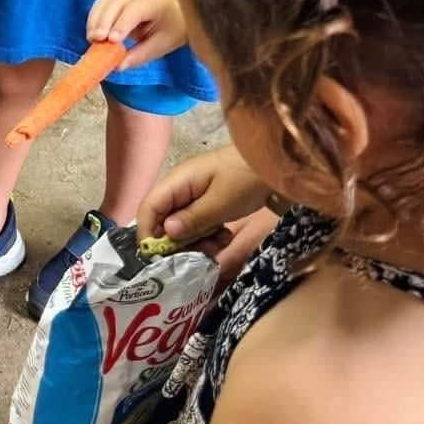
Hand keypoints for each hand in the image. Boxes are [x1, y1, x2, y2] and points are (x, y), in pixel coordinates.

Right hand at [87, 0, 187, 68]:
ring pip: (105, 2)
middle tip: (96, 40)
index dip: (122, 23)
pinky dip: (94, 19)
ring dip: (95, 20)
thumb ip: (140, 55)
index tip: (111, 40)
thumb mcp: (162, 46)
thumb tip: (118, 66)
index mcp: (158, 3)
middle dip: (103, 21)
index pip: (136, 9)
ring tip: (91, 39)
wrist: (174, 13)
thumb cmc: (171, 30)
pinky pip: (101, 5)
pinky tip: (92, 34)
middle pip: (116, 3)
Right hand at [136, 146, 270, 258]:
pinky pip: (199, 223)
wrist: (276, 165)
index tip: (159, 258)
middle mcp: (181, 188)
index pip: (148, 208)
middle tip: (200, 252)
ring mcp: (195, 195)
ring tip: (218, 244)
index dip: (147, 233)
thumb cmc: (246, 180)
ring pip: (182, 225)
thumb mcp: (220, 203)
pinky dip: (209, 234)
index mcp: (177, 182)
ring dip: (197, 240)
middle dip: (178, 242)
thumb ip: (191, 219)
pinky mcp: (209, 202)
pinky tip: (225, 237)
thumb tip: (165, 233)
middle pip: (164, 220)